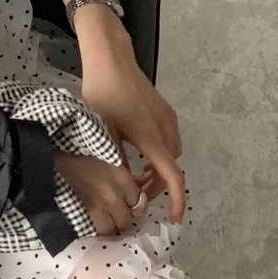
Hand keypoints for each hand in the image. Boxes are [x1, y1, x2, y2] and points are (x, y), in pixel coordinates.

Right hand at [55, 151, 145, 235]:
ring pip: (108, 230)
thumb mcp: (108, 153)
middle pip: (125, 222)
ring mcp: (93, 206)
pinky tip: (89, 219)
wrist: (50, 152)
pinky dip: (92, 226)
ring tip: (102, 220)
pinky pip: (90, 228)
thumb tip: (132, 190)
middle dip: (123, 219)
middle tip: (117, 214)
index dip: (135, 206)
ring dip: (107, 226)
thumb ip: (122, 171)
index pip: (138, 204)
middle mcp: (110, 195)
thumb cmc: (80, 147)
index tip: (130, 204)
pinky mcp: (76, 211)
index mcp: (121, 177)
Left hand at [77, 15, 185, 223]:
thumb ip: (113, 159)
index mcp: (150, 136)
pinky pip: (166, 142)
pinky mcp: (163, 112)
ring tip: (133, 179)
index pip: (172, 175)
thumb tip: (121, 187)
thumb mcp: (101, 131)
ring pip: (169, 155)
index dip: (177, 200)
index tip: (174, 219)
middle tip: (134, 197)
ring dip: (156, 171)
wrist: (111, 59)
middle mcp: (165, 129)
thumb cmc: (102, 92)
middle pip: (171, 168)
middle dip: (157, 187)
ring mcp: (167, 119)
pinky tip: (137, 157)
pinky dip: (156, 156)